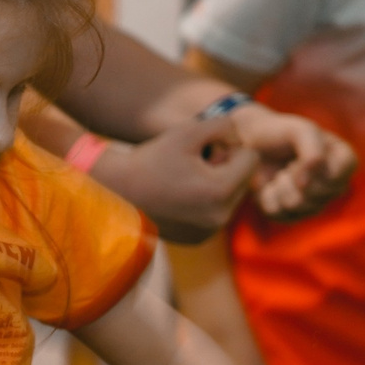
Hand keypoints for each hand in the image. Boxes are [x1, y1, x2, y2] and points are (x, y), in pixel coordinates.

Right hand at [88, 112, 252, 243]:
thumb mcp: (188, 131)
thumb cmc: (150, 159)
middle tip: (193, 165)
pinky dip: (204, 203)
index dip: (229, 146)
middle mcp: (219, 217)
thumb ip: (224, 125)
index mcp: (220, 190)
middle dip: (225, 168)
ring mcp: (209, 231)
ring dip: (216, 185)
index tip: (203, 149)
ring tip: (185, 181)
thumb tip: (241, 139)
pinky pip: (216, 214)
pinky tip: (179, 197)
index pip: (251, 158)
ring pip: (232, 197)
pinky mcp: (198, 239)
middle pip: (244, 180)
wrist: (113, 192)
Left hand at [235, 103, 355, 220]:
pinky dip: (267, 197)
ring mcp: (315, 203)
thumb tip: (305, 184)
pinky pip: (278, 214)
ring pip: (297, 205)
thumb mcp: (301, 130)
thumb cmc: (282, 133)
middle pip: (317, 194)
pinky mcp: (292, 215)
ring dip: (280, 185)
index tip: (300, 155)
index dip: (313, 166)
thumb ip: (312, 151)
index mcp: (345, 162)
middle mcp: (335, 186)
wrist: (252, 144)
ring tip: (280, 173)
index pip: (337, 175)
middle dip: (294, 176)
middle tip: (288, 163)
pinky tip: (270, 186)